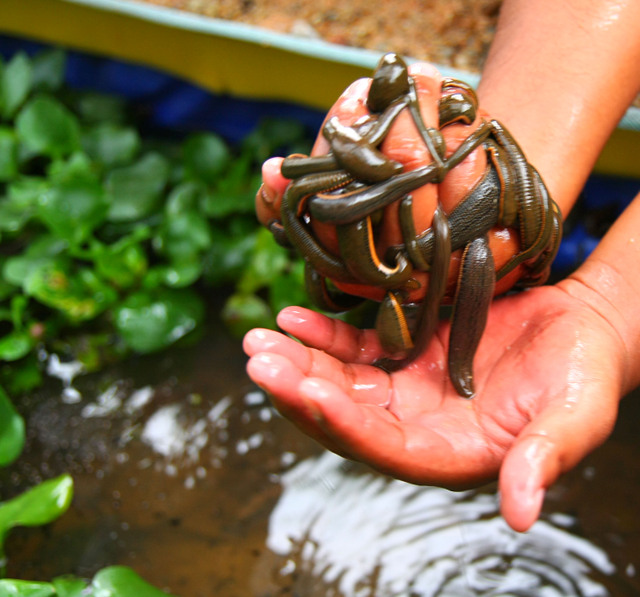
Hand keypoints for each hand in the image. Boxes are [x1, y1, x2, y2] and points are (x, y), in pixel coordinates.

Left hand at [244, 280, 623, 531]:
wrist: (580, 330)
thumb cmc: (585, 374)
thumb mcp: (575, 415)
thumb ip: (545, 458)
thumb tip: (522, 515)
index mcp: (448, 452)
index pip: (383, 448)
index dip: (344, 424)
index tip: (307, 392)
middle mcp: (416, 425)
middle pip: (345, 415)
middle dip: (299, 389)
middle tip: (260, 359)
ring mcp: (404, 388)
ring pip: (339, 380)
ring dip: (298, 360)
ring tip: (261, 338)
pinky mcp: (403, 353)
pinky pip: (354, 346)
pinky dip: (324, 333)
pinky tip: (294, 317)